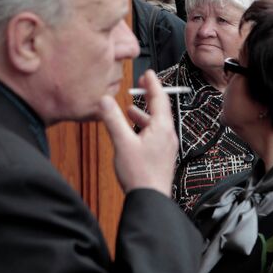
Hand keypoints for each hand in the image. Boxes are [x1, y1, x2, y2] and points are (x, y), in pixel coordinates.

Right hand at [97, 70, 176, 196]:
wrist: (151, 199)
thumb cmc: (140, 174)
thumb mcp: (122, 143)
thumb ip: (113, 120)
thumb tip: (105, 101)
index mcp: (161, 128)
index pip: (159, 98)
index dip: (153, 84)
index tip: (148, 73)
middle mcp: (167, 135)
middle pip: (160, 109)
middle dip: (149, 96)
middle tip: (141, 86)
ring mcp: (166, 146)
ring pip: (157, 123)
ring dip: (144, 113)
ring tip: (131, 109)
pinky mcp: (161, 156)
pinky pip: (155, 134)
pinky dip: (144, 127)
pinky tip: (133, 133)